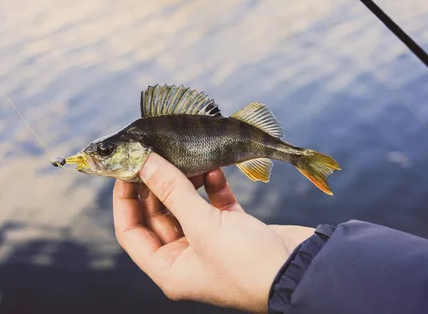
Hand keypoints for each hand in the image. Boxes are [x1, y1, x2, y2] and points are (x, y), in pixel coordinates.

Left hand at [112, 153, 314, 312]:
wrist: (303, 271)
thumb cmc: (248, 262)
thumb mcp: (203, 226)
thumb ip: (172, 190)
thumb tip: (144, 161)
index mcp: (169, 268)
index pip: (131, 231)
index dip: (124, 200)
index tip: (125, 169)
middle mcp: (186, 258)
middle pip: (159, 215)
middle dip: (157, 185)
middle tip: (154, 155)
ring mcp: (210, 243)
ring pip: (186, 206)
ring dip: (185, 182)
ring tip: (186, 156)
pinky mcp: (233, 229)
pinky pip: (214, 204)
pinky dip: (212, 186)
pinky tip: (214, 169)